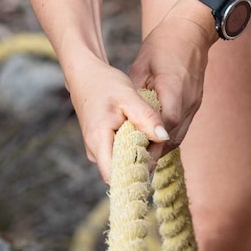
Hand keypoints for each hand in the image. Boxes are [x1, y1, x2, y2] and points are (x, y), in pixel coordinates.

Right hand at [67, 53, 169, 183]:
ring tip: (149, 132)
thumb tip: (164, 137)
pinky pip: (119, 154)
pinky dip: (132, 146)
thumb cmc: (105, 84)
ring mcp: (96, 150)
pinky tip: (140, 131)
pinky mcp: (101, 145)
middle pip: (122, 171)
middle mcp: (94, 151)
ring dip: (138, 152)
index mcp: (98, 141)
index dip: (137, 173)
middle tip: (157, 140)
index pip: (116, 176)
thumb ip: (147, 117)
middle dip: (143, 161)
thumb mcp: (129, 97)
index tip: (154, 157)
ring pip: (122, 162)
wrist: (86, 75)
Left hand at [128, 0, 215, 166]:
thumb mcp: (142, 65)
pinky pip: (182, 127)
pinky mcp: (195, 103)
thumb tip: (124, 118)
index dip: (150, 142)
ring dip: (161, 147)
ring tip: (140, 157)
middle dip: (153, 152)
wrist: (192, 30)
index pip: (165, 125)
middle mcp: (188, 100)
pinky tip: (152, 140)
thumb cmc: (164, 44)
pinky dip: (167, 136)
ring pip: (179, 136)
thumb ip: (136, 93)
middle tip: (132, 164)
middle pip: (173, 137)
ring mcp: (195, 103)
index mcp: (174, 88)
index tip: (132, 154)